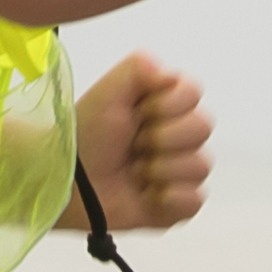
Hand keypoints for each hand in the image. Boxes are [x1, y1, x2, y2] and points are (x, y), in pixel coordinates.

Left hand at [79, 50, 211, 231]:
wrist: (68, 180)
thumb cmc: (85, 134)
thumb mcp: (108, 91)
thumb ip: (140, 67)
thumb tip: (170, 75)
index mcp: (164, 104)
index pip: (193, 92)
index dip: (168, 104)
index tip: (139, 112)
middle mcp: (178, 136)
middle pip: (203, 127)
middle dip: (162, 137)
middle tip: (133, 145)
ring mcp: (180, 170)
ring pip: (200, 164)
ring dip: (159, 169)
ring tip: (133, 171)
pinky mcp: (178, 204)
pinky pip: (195, 199)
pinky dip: (168, 198)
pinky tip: (144, 195)